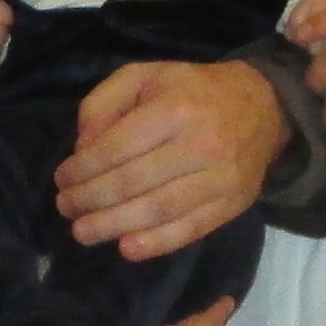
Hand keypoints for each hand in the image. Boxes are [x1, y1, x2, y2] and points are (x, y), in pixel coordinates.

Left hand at [59, 59, 286, 259]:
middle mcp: (200, 144)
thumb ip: (104, 103)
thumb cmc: (192, 91)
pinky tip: (126, 248)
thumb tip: (83, 148)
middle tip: (66, 208)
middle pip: (132, 182)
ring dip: (113, 226)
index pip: (116, 148)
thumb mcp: (145, 76)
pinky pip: (189, 230)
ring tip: (83, 232)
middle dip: (90, 200)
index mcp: (174, 108)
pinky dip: (155, 244)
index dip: (82, 169)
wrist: (263, 106)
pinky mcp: (232, 204)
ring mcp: (220, 179)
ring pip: (157, 210)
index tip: (62, 180)